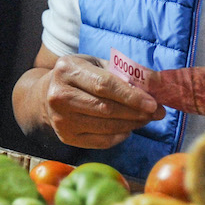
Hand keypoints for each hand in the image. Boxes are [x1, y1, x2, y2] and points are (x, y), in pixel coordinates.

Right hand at [38, 54, 163, 148]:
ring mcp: (61, 119)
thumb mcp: (96, 64)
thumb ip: (123, 72)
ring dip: (132, 124)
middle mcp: (59, 95)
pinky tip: (128, 128)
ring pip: (105, 126)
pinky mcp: (66, 137)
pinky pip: (101, 141)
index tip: (153, 103)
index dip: (131, 96)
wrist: (47, 95)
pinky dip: (119, 136)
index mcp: (67, 69)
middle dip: (136, 112)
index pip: (104, 85)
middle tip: (157, 113)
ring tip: (146, 119)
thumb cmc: (79, 76)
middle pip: (106, 108)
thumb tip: (155, 83)